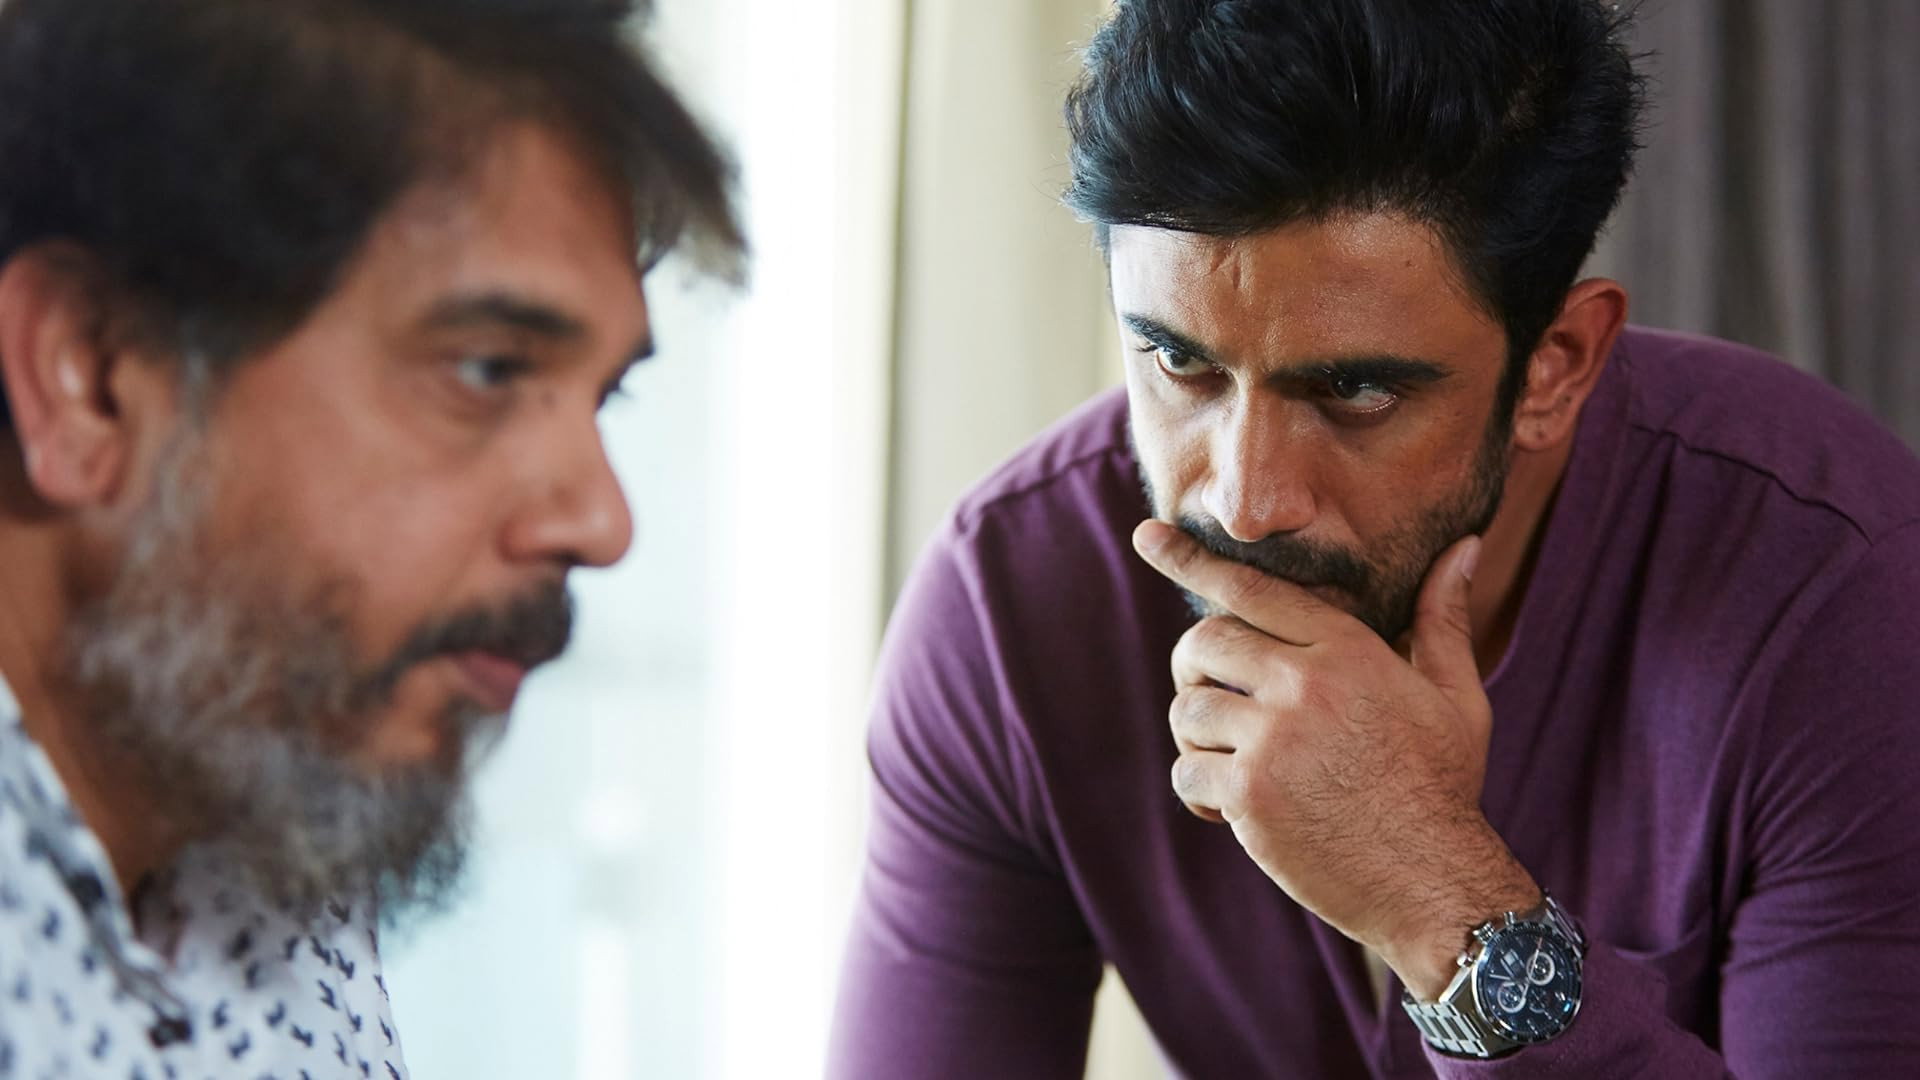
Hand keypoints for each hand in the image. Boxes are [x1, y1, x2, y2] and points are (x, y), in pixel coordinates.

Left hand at [1132, 519, 1538, 998]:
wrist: (1435, 880)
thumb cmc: (1443, 786)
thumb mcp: (1455, 695)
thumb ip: (1442, 618)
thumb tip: (1464, 547)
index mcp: (1348, 650)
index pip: (1253, 590)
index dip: (1192, 560)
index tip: (1148, 535)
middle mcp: (1305, 683)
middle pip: (1203, 641)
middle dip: (1194, 667)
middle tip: (1214, 699)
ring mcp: (1274, 739)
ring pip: (1186, 710)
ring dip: (1198, 737)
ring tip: (1236, 763)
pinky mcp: (1251, 794)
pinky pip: (1187, 773)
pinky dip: (1199, 792)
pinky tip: (1232, 811)